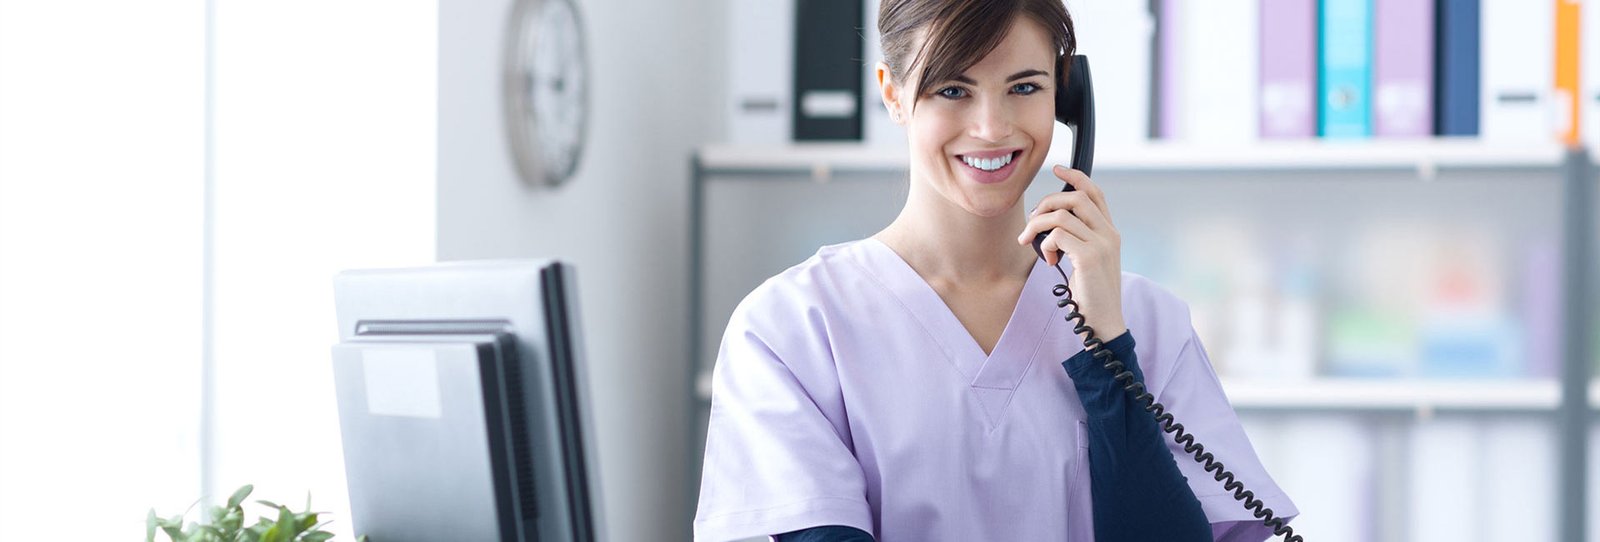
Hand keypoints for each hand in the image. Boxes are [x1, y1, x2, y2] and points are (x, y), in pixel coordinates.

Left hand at [1016, 165, 1126, 340]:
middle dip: (1046, 204)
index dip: (1075, 177)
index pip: (1095, 193)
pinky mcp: (1089, 257)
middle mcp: (1109, 234)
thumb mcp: (1087, 260)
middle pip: (1075, 198)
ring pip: (1061, 215)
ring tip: (1031, 243)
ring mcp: (1101, 244)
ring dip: (1038, 226)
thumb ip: (1077, 239)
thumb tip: (1050, 224)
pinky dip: (1045, 245)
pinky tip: (1049, 261)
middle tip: (1032, 223)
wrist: (1104, 322)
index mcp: (1110, 232)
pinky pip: (1057, 235)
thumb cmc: (1091, 294)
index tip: (1056, 169)